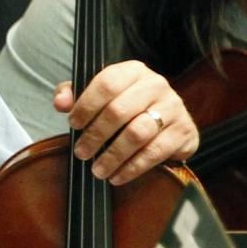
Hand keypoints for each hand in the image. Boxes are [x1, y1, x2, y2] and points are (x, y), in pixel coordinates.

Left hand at [56, 61, 198, 185]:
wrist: (168, 120)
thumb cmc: (125, 105)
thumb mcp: (100, 94)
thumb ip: (74, 95)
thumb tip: (60, 103)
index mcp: (133, 71)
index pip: (106, 83)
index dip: (86, 105)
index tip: (73, 125)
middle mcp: (156, 85)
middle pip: (119, 111)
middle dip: (95, 135)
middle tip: (81, 153)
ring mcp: (174, 107)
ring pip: (137, 133)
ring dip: (113, 155)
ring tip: (97, 169)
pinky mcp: (185, 131)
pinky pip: (155, 152)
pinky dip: (133, 167)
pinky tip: (117, 176)